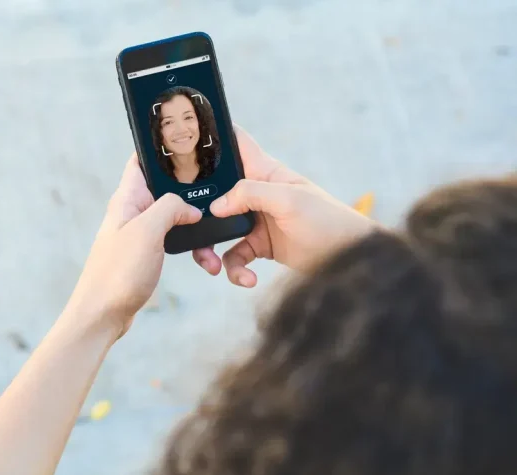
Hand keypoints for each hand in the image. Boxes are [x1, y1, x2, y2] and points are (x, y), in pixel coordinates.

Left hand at [66, 155, 201, 337]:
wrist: (102, 315)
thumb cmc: (117, 273)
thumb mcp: (147, 231)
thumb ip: (170, 208)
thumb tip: (190, 207)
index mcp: (127, 199)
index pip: (142, 160)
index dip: (162, 148)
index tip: (188, 141)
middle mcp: (132, 212)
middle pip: (166, 188)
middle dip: (191, 189)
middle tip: (216, 189)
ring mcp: (139, 233)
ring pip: (174, 217)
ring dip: (194, 224)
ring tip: (213, 234)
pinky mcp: (146, 253)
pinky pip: (174, 241)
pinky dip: (191, 247)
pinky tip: (205, 259)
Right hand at [193, 125, 377, 285]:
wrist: (349, 260)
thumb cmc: (328, 220)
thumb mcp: (289, 200)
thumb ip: (250, 194)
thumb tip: (216, 206)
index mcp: (263, 171)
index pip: (235, 143)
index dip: (212, 136)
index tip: (185, 139)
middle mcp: (255, 193)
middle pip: (215, 194)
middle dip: (198, 210)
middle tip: (187, 224)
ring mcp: (255, 220)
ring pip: (217, 230)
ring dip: (209, 250)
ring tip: (213, 266)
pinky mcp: (259, 246)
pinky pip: (234, 257)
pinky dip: (235, 270)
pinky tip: (247, 279)